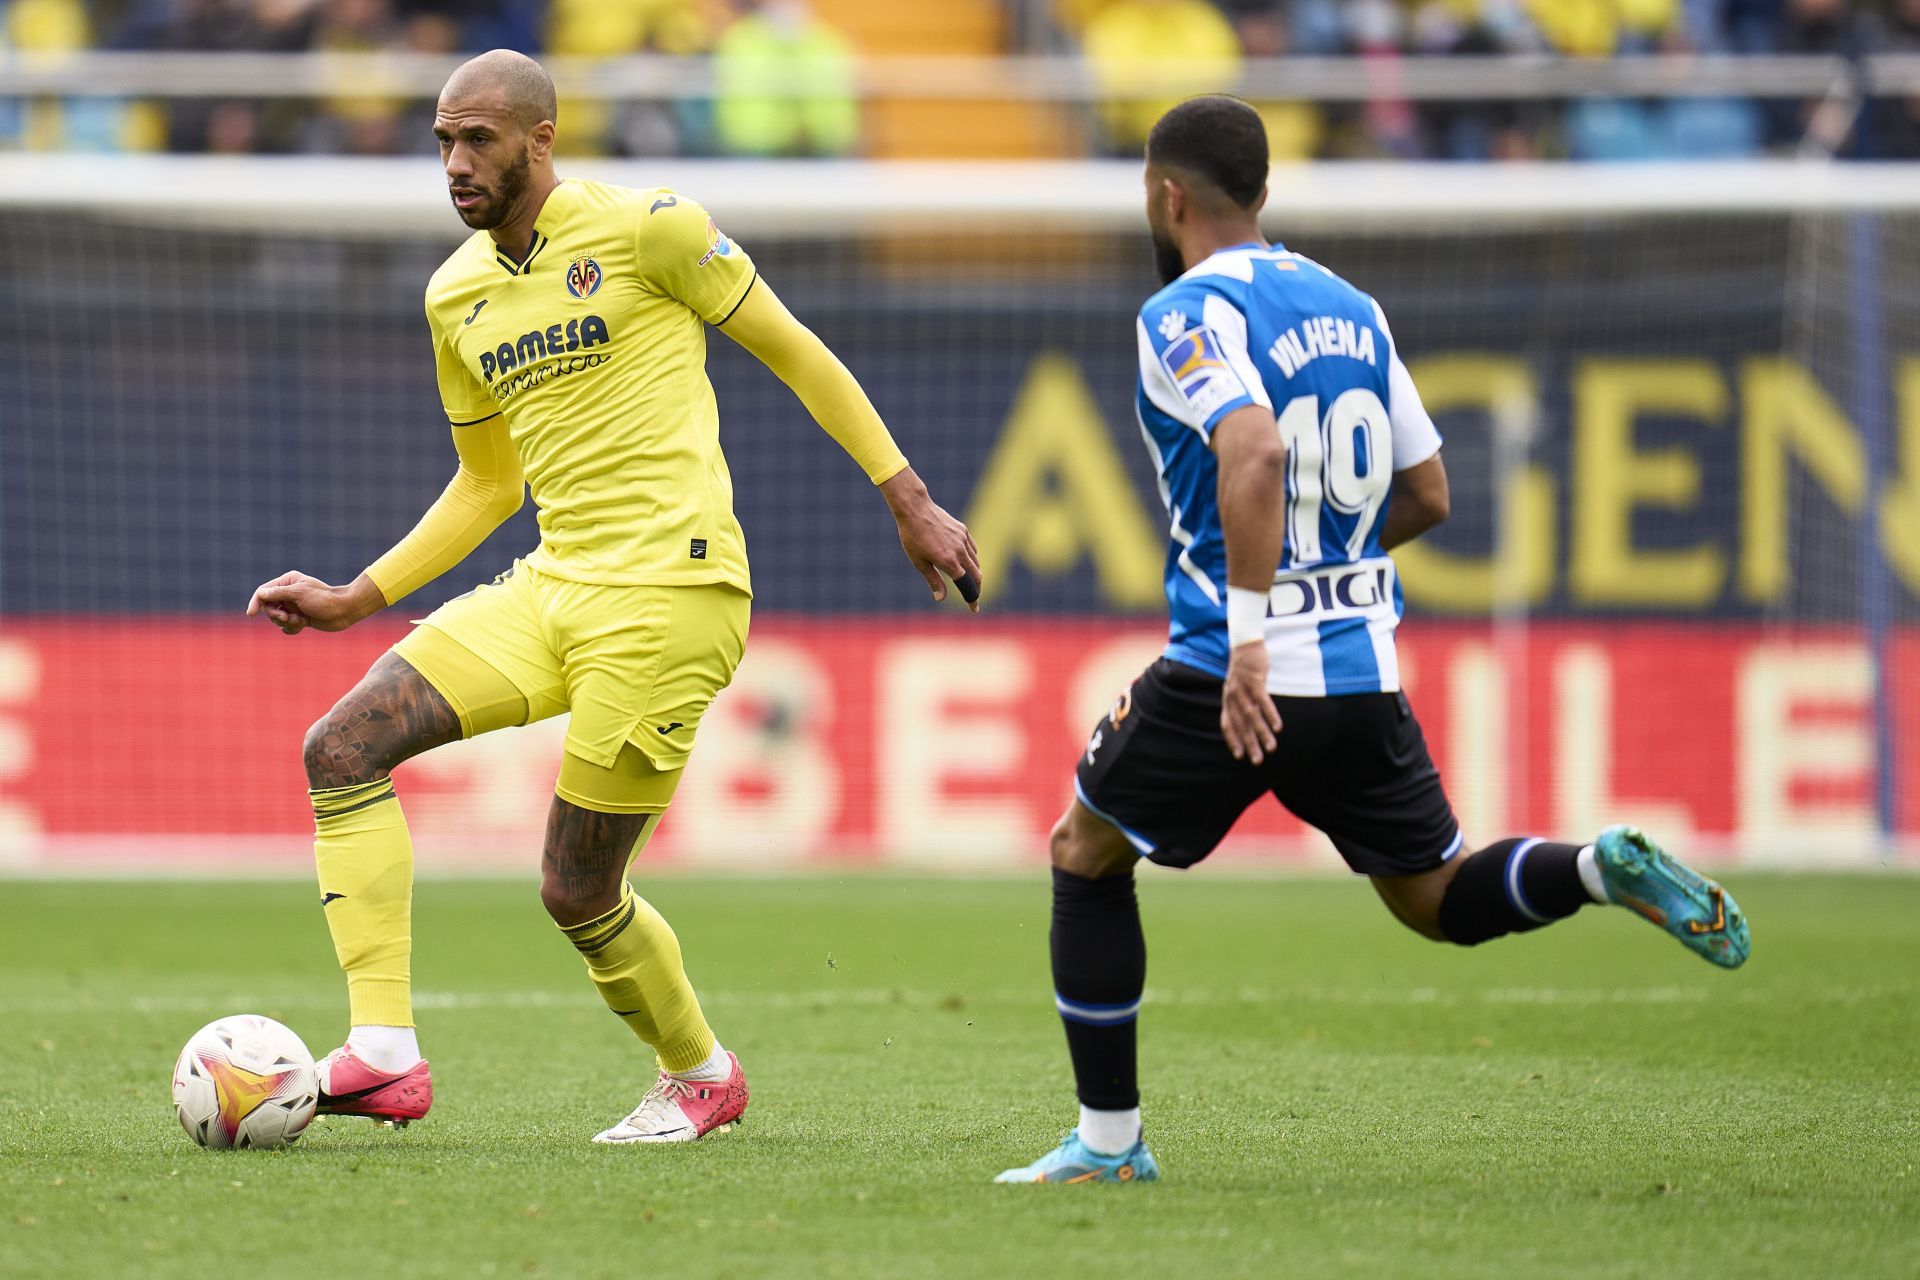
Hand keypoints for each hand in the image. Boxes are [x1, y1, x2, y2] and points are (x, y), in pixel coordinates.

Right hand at [246, 571, 383, 635]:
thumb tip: (260, 594)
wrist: (344, 611)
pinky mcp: (300, 618)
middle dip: (276, 615)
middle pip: (269, 607)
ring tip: (300, 620)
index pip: (264, 592)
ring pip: (277, 619)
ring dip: (286, 622)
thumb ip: (278, 594)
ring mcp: (294, 607)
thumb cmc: (323, 599)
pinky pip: (287, 627)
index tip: (252, 614)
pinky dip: (292, 628)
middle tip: (286, 617)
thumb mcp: (299, 594)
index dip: (256, 602)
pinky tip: (303, 625)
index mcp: (288, 582)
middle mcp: (289, 594)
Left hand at [880, 468, 981, 611]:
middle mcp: (960, 551)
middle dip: (976, 589)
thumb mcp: (919, 562)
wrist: (915, 509)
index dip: (972, 599)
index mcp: (948, 562)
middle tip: (971, 597)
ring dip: (974, 573)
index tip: (974, 609)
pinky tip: (964, 561)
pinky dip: (971, 558)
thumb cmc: (912, 537)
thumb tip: (941, 598)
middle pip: (976, 575)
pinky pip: (973, 549)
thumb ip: (934, 580)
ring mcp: (963, 540)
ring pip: (976, 562)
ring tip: (966, 580)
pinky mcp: (963, 531)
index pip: (966, 586)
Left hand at [1221, 642, 1280, 764]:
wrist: (1245, 644)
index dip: (1232, 740)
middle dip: (1249, 744)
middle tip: (1257, 761)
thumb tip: (1251, 719)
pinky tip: (1278, 727)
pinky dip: (1270, 715)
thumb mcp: (1240, 687)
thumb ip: (1244, 702)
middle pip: (1240, 725)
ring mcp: (1242, 689)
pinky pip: (1263, 701)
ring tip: (1272, 747)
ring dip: (1262, 733)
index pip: (1227, 724)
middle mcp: (1232, 697)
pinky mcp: (1255, 681)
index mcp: (1227, 700)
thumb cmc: (1245, 668)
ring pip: (1252, 716)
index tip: (1239, 755)